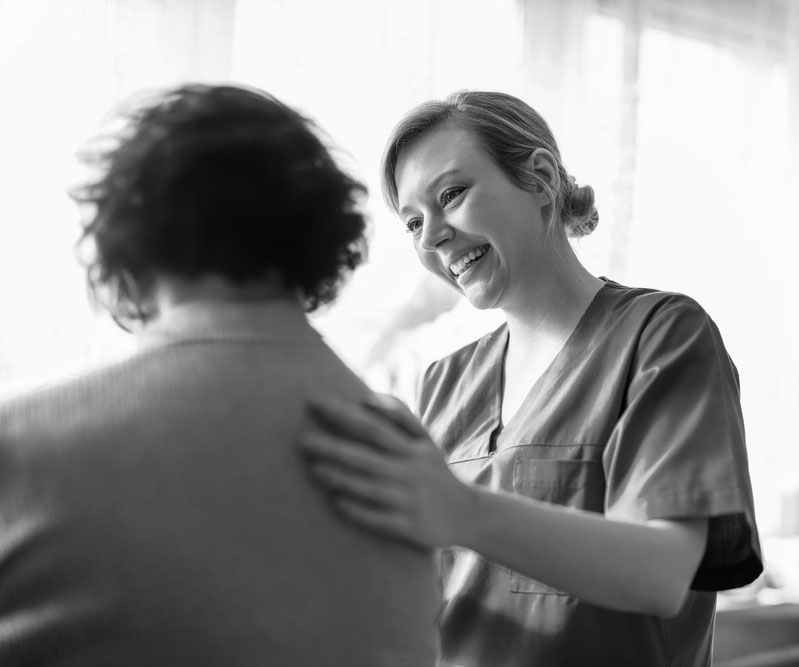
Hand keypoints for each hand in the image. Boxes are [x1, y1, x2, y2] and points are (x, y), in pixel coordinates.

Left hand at [297, 393, 473, 550]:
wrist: (468, 514)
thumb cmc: (436, 472)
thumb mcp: (425, 441)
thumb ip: (400, 416)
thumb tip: (367, 399)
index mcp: (412, 449)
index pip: (373, 427)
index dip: (343, 414)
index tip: (314, 402)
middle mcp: (409, 473)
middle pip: (366, 457)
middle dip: (333, 448)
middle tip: (302, 441)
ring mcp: (409, 501)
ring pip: (369, 488)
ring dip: (340, 478)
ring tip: (313, 469)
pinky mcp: (409, 527)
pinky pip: (379, 519)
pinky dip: (358, 511)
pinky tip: (336, 502)